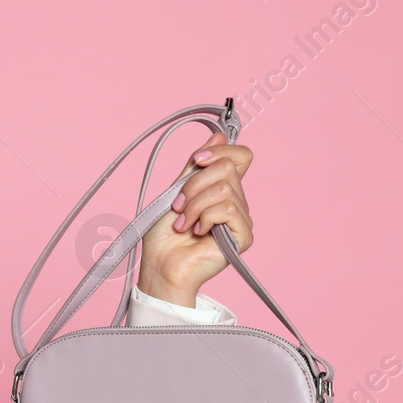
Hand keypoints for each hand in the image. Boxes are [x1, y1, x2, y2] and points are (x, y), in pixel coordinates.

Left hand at [136, 131, 254, 307]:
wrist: (160, 266)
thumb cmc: (164, 237)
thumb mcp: (175, 191)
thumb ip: (195, 167)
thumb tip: (218, 136)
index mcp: (222, 189)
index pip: (240, 155)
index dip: (220, 151)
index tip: (196, 161)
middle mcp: (235, 201)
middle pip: (228, 168)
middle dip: (195, 184)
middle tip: (178, 206)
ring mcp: (240, 219)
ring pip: (225, 189)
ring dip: (195, 205)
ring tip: (183, 223)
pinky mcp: (242, 237)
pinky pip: (230, 210)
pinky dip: (206, 217)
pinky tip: (197, 232)